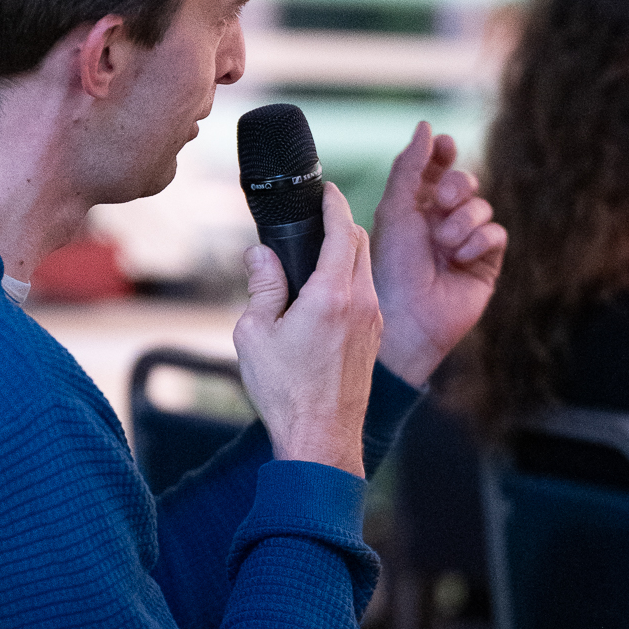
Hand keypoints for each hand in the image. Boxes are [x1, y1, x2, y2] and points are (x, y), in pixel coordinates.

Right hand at [234, 184, 381, 476]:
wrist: (321, 438)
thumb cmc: (285, 391)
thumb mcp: (255, 334)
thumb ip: (262, 286)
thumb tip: (260, 254)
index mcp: (332, 295)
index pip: (342, 231)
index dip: (335, 203)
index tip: (327, 190)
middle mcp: (362, 303)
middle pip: (360, 244)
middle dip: (342, 224)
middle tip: (318, 218)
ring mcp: (373, 322)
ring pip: (366, 269)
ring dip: (347, 254)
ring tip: (317, 255)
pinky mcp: (373, 340)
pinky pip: (367, 295)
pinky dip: (351, 280)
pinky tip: (326, 293)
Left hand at [371, 121, 506, 387]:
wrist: (409, 318)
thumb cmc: (392, 267)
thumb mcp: (395, 209)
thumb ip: (410, 166)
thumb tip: (426, 126)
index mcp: (413, 208)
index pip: (435, 169)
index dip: (441, 154)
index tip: (443, 146)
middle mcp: (439, 222)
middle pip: (464, 182)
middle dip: (456, 187)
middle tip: (443, 202)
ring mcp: (464, 242)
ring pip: (481, 207)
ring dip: (463, 221)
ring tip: (444, 245)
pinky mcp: (485, 263)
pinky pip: (497, 233)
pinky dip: (479, 242)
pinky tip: (460, 259)